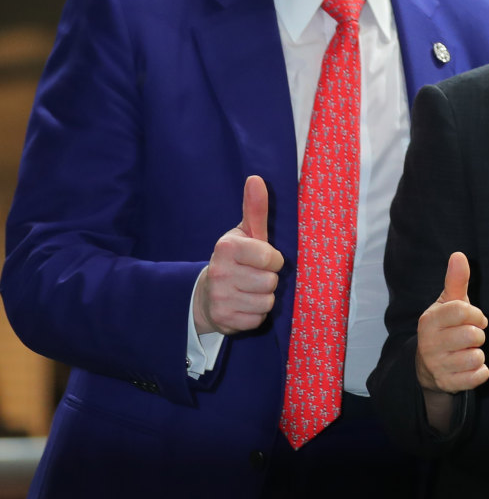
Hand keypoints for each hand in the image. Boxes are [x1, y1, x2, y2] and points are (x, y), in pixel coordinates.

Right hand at [193, 176, 285, 335]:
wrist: (207, 295)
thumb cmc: (235, 260)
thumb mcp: (245, 234)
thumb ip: (254, 208)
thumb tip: (256, 179)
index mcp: (226, 248)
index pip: (270, 258)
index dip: (272, 260)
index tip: (261, 259)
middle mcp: (220, 272)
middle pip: (271, 282)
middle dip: (268, 280)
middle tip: (253, 276)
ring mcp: (220, 298)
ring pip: (266, 302)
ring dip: (263, 298)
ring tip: (248, 291)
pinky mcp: (224, 320)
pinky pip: (258, 319)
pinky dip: (255, 314)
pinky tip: (243, 305)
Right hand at [415, 252, 488, 392]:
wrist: (429, 365)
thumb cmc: (445, 327)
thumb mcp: (449, 304)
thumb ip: (456, 281)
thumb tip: (458, 255)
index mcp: (429, 320)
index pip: (463, 311)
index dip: (477, 315)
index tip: (476, 319)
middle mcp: (429, 343)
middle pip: (473, 335)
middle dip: (478, 336)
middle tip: (470, 338)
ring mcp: (437, 365)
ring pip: (476, 357)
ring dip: (479, 354)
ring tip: (467, 352)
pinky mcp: (447, 383)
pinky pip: (478, 377)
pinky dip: (481, 372)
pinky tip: (469, 367)